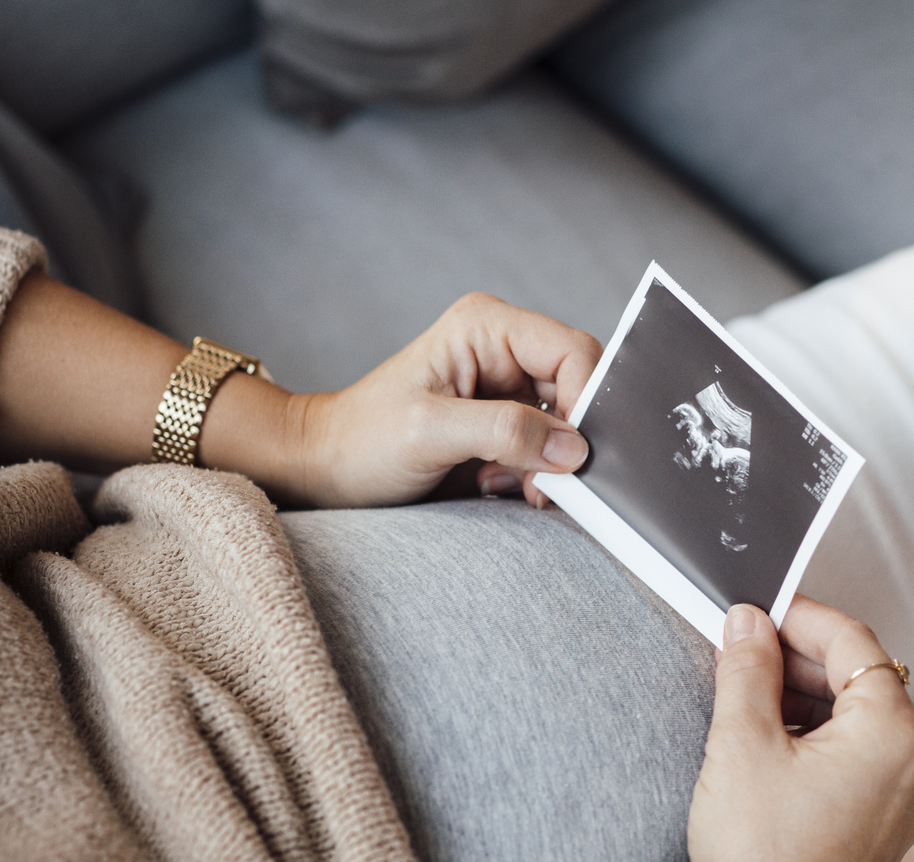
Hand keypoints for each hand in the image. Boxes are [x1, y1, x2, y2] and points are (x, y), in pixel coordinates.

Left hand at [275, 293, 601, 507]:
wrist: (327, 470)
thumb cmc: (361, 441)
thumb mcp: (429, 432)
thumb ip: (504, 432)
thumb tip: (573, 448)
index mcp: (487, 326)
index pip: (573, 352)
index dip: (586, 401)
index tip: (574, 456)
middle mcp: (504, 350)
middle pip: (580, 387)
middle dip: (568, 441)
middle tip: (540, 481)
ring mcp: (507, 388)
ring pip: (570, 425)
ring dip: (549, 464)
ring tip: (503, 481)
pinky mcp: (505, 425)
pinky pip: (549, 449)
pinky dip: (535, 475)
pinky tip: (497, 483)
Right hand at [688, 597, 913, 861]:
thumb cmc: (758, 855)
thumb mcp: (741, 744)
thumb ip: (748, 669)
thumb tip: (749, 624)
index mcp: (897, 734)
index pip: (853, 642)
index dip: (799, 617)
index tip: (757, 610)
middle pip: (863, 678)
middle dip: (801, 660)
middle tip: (742, 649)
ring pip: (863, 716)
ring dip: (810, 698)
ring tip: (748, 696)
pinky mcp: (895, 823)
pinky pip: (866, 755)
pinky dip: (825, 737)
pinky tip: (775, 738)